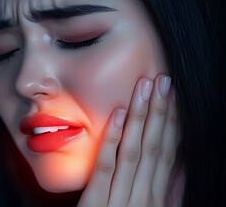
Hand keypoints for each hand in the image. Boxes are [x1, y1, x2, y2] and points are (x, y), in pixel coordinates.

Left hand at [77, 74, 177, 206]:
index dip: (173, 123)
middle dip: (161, 113)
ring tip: (146, 88)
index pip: (169, 154)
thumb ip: (171, 194)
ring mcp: (121, 201)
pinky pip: (105, 167)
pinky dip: (113, 139)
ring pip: (135, 152)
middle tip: (163, 81)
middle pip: (155, 148)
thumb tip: (181, 167)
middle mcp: (145, 198)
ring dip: (141, 118)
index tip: (173, 97)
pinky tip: (117, 114)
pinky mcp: (95, 205)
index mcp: (158, 199)